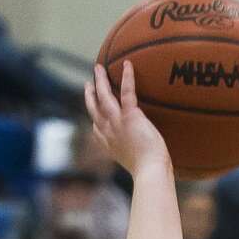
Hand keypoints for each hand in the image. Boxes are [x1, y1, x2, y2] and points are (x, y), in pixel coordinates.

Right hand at [83, 60, 169, 174]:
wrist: (150, 172)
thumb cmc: (150, 174)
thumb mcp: (139, 167)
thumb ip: (138, 158)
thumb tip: (150, 162)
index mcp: (110, 144)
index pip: (96, 130)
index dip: (94, 120)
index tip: (93, 113)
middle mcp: (109, 132)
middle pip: (94, 109)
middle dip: (89, 96)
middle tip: (88, 84)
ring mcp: (117, 122)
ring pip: (103, 96)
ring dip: (100, 80)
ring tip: (98, 68)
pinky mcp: (130, 116)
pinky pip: (127, 91)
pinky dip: (127, 77)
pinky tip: (127, 65)